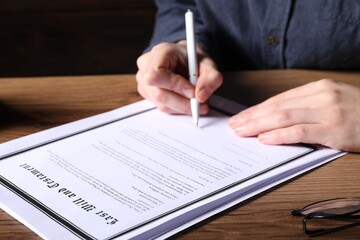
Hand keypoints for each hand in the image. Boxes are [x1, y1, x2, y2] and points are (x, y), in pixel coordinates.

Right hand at [136, 41, 222, 113]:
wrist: (184, 60)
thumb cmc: (192, 59)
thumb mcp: (208, 63)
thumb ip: (211, 77)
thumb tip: (201, 96)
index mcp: (159, 52)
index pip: (157, 74)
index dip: (176, 86)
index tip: (193, 91)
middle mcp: (146, 66)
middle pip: (159, 94)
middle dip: (183, 103)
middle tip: (199, 103)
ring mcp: (143, 81)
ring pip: (161, 104)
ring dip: (182, 107)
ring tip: (195, 100)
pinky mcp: (147, 94)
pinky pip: (162, 107)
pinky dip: (177, 108)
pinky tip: (185, 100)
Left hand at [229, 79, 359, 151]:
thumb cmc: (358, 113)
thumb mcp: (331, 102)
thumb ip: (306, 107)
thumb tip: (275, 119)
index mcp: (317, 88)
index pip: (278, 99)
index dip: (257, 109)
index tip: (241, 117)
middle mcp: (320, 96)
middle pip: (276, 106)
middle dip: (251, 117)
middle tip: (233, 125)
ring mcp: (327, 111)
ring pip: (283, 117)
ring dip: (258, 125)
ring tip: (241, 132)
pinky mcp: (334, 128)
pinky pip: (300, 131)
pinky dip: (279, 135)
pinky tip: (263, 139)